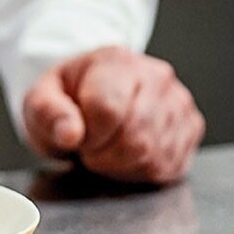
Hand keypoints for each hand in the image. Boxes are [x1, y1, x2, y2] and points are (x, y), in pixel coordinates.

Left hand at [22, 46, 204, 185]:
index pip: (108, 110)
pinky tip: (128, 156)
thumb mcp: (41, 99)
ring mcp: (178, 101)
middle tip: (91, 148)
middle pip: (135, 138)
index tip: (78, 135)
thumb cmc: (69, 97)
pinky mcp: (191, 126)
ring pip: (154, 156)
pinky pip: (170, 167)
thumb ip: (48, 113)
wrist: (95, 93)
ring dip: (122, 167)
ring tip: (108, 149)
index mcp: (116, 61)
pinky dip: (143, 172)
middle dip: (104, 156)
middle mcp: (156, 76)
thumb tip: (69, 133)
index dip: (87, 136)